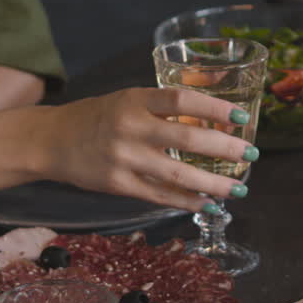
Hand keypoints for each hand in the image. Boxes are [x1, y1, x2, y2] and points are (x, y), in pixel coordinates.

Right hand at [36, 88, 254, 211]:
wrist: (52, 140)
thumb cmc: (98, 117)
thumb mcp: (129, 98)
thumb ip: (164, 105)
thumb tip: (214, 109)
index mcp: (136, 99)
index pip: (182, 99)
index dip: (215, 107)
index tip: (241, 117)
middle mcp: (131, 127)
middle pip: (187, 138)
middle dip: (225, 148)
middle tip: (251, 154)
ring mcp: (124, 158)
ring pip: (177, 174)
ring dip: (212, 183)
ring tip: (237, 188)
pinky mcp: (117, 184)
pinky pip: (159, 195)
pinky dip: (187, 201)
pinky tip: (207, 203)